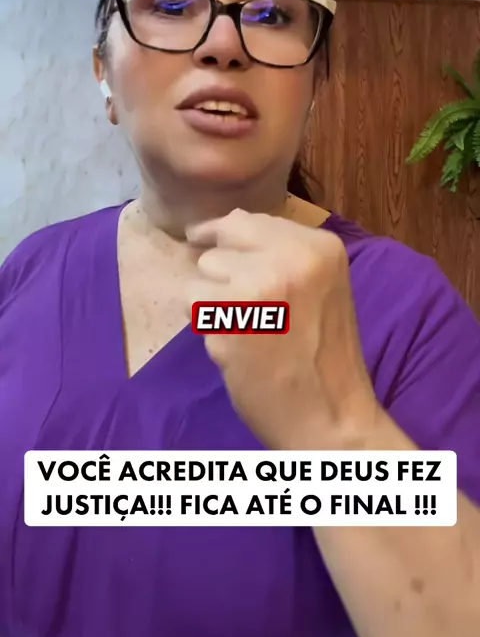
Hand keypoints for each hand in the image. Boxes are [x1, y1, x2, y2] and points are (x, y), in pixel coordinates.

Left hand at [186, 209, 376, 449]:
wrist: (331, 415)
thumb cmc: (324, 353)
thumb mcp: (319, 284)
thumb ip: (278, 252)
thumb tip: (218, 227)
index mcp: (319, 247)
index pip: (246, 220)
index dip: (220, 233)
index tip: (202, 239)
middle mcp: (289, 259)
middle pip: (219, 246)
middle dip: (221, 275)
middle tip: (249, 309)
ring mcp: (258, 289)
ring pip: (200, 277)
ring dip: (212, 304)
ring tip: (247, 330)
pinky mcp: (230, 322)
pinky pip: (193, 308)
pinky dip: (209, 329)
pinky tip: (240, 349)